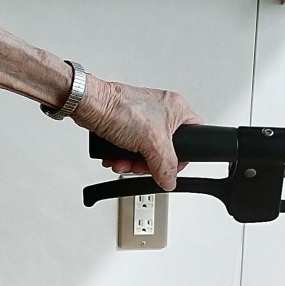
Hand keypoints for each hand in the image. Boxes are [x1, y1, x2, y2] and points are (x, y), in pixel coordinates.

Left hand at [75, 77, 198, 190]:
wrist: (89, 104)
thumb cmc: (119, 109)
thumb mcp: (152, 143)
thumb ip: (166, 167)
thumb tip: (169, 181)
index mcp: (177, 108)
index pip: (195, 137)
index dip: (182, 157)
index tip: (169, 168)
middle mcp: (162, 110)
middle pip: (166, 148)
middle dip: (149, 162)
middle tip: (140, 165)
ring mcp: (143, 116)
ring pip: (146, 149)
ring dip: (133, 161)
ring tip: (123, 163)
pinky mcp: (126, 122)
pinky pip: (131, 145)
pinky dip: (123, 155)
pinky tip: (115, 158)